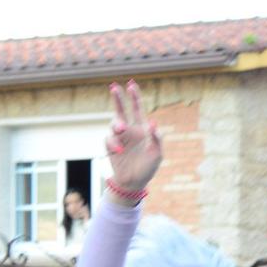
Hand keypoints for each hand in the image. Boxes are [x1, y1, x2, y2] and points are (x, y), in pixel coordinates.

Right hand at [103, 81, 163, 198]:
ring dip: (116, 124)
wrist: (135, 182)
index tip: (132, 84)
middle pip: (121, 110)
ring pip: (114, 123)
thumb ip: (156, 138)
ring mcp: (119, 138)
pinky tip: (120, 151)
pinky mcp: (111, 146)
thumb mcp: (157, 153)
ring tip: (121, 129)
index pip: (137, 110)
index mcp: (141, 129)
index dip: (135, 97)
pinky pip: (109, 140)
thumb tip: (153, 123)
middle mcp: (129, 130)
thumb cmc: (148, 167)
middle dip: (118, 99)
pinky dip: (114, 144)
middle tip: (114, 87)